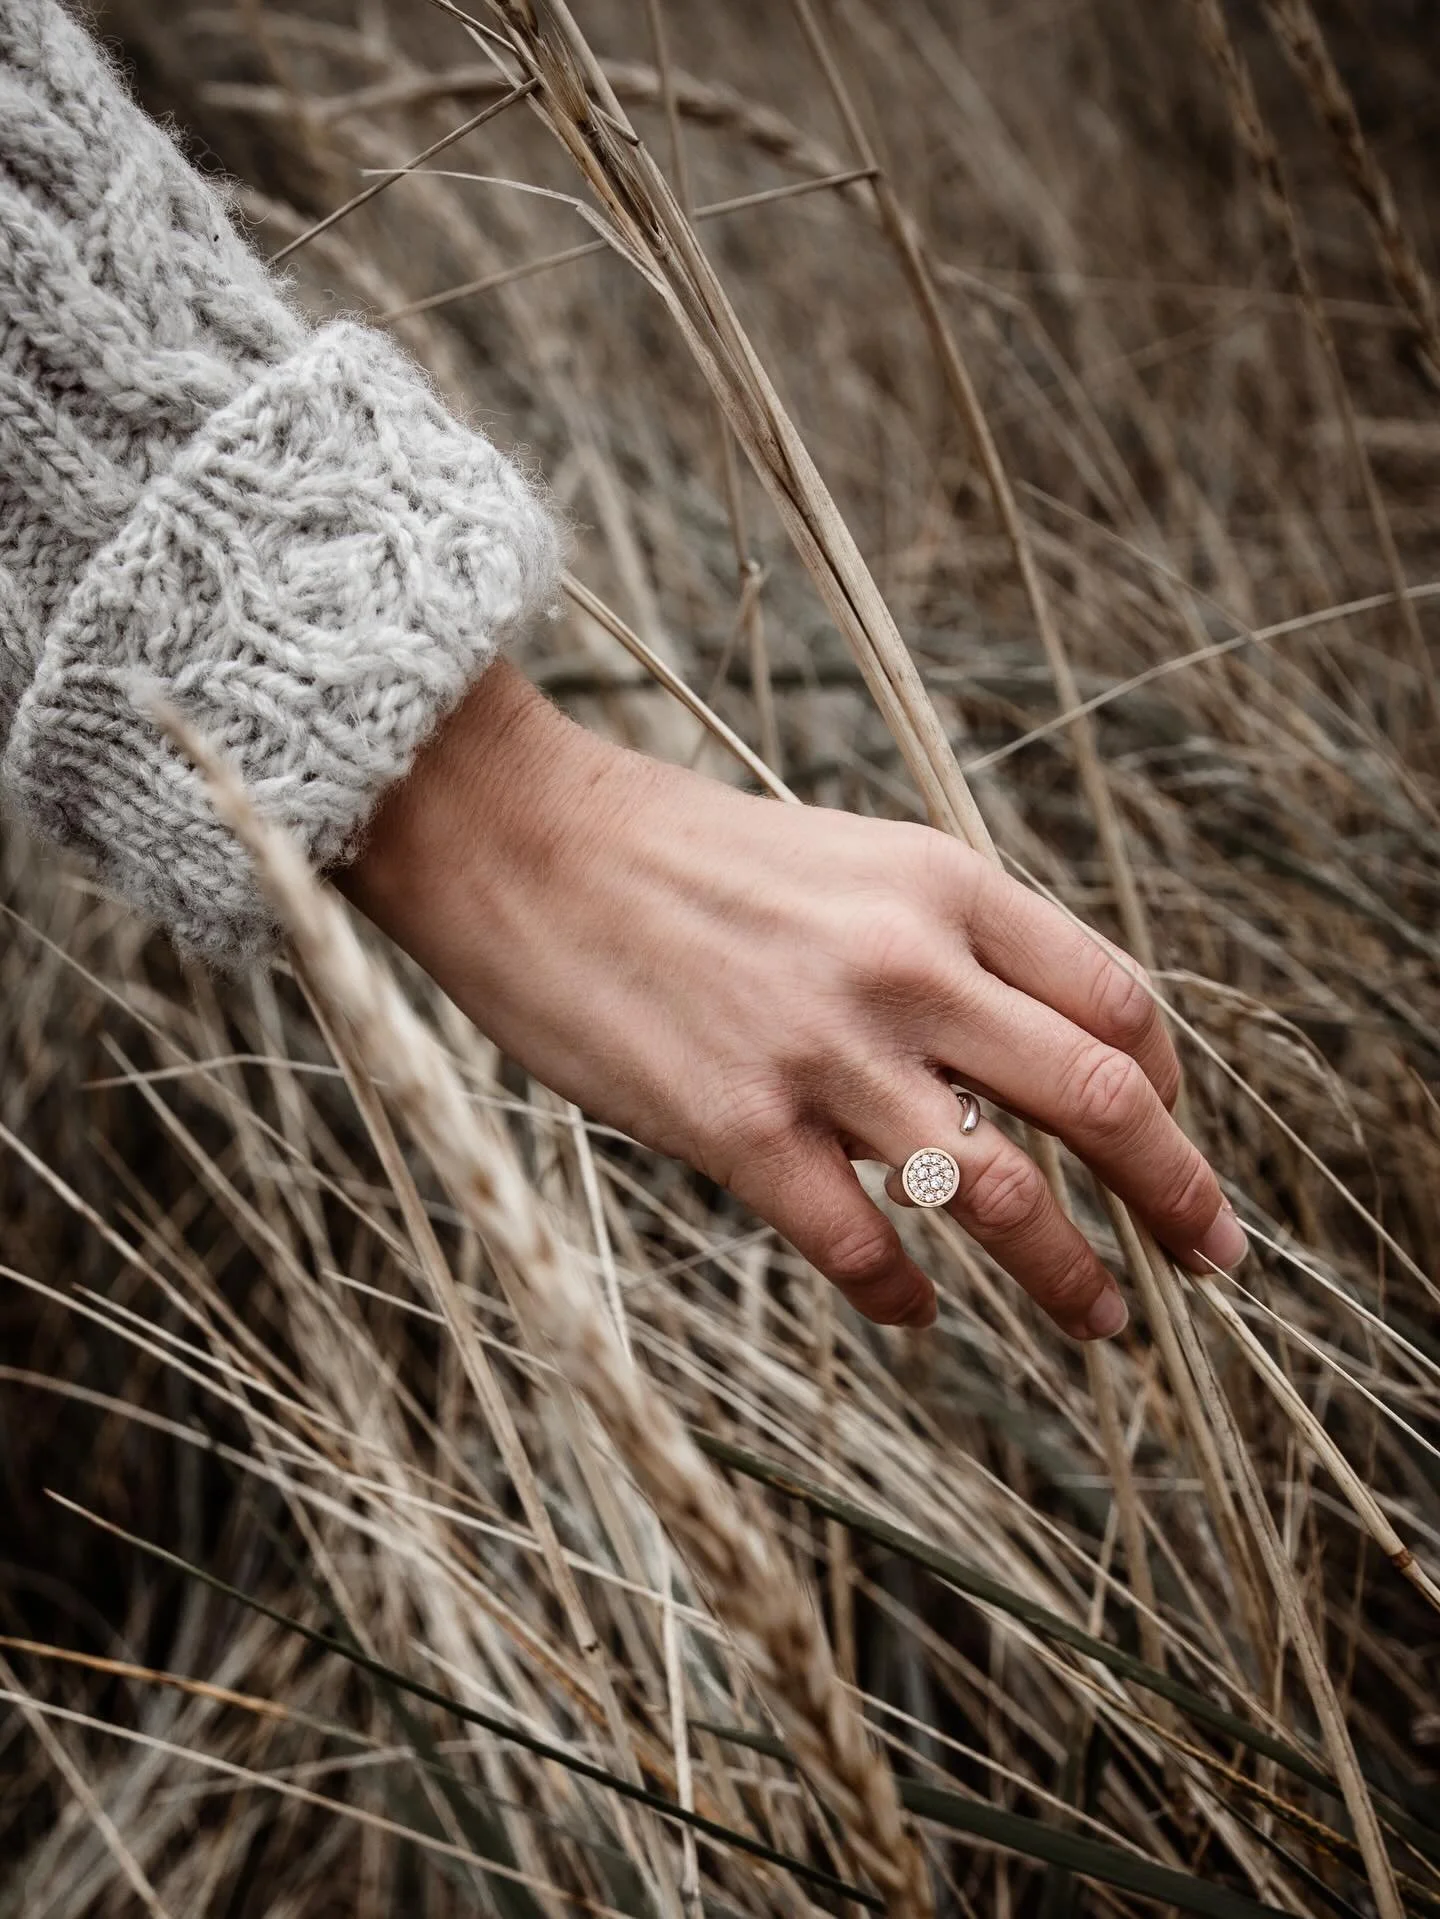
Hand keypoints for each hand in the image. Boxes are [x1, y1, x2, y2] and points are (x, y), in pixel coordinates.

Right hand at [343, 663, 1245, 1335]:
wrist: (520, 840)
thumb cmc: (679, 854)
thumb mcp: (847, 858)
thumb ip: (943, 939)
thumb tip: (1017, 1046)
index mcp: (944, 881)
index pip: (1116, 998)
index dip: (1166, 1085)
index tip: (1165, 1132)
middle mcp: (908, 963)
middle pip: (1102, 1098)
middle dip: (1179, 1194)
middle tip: (1212, 1259)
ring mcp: (825, 1050)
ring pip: (1004, 1193)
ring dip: (1072, 1275)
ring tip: (1102, 1321)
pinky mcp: (737, 1127)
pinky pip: (861, 1247)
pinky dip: (904, 1297)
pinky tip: (916, 1312)